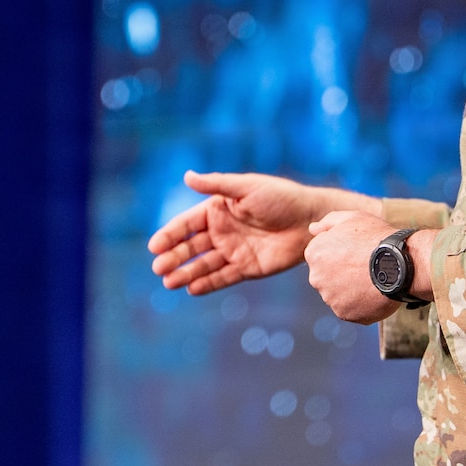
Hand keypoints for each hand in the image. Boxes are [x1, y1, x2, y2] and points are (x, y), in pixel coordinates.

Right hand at [149, 172, 369, 295]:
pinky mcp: (248, 268)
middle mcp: (223, 231)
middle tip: (158, 269)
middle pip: (191, 247)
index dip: (170, 235)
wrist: (311, 221)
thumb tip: (187, 176)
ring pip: (204, 265)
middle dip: (173, 258)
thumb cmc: (280, 197)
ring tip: (169, 283)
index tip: (154, 247)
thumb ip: (216, 185)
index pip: (187, 224)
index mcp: (219, 210)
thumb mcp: (246, 187)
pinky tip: (192, 289)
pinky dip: (208, 284)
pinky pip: (223, 277)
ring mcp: (234, 251)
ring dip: (186, 274)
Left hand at [305, 212, 434, 322]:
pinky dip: (361, 303)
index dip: (340, 253)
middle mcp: (316, 278)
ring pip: (338, 294)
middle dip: (341, 272)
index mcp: (314, 253)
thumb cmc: (376, 238)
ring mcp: (330, 298)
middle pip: (327, 276)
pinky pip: (351, 309)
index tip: (355, 251)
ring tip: (371, 279)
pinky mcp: (345, 314)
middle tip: (363, 266)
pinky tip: (373, 292)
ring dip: (351, 289)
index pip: (321, 255)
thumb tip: (313, 229)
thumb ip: (327, 223)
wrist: (399, 264)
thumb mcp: (352, 218)